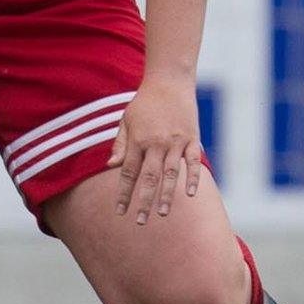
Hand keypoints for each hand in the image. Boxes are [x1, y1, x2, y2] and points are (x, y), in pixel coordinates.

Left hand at [106, 79, 203, 224]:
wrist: (169, 82)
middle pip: (148, 178)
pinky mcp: (191, 139)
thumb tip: (111, 165)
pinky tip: (189, 194)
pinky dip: (192, 178)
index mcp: (137, 140)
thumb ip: (121, 144)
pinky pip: (192, 162)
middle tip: (140, 222)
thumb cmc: (144, 103)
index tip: (120, 212)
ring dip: (166, 195)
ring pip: (170, 173)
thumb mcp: (126, 120)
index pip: (129, 173)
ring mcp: (175, 142)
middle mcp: (155, 143)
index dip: (124, 194)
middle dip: (143, 201)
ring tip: (162, 214)